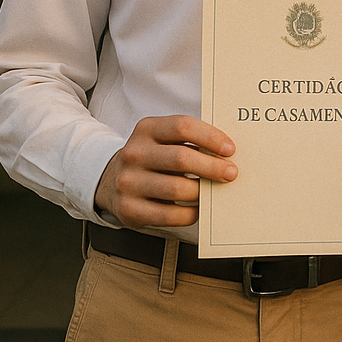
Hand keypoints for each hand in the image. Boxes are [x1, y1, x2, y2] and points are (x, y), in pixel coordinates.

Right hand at [94, 115, 236, 227]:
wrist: (111, 180)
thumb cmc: (152, 157)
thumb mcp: (163, 139)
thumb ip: (190, 141)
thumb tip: (227, 154)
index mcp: (147, 129)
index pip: (183, 126)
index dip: (210, 137)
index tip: (230, 149)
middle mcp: (134, 153)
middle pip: (181, 158)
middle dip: (212, 167)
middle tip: (231, 173)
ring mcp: (129, 182)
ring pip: (176, 188)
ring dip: (202, 191)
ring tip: (213, 191)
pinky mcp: (129, 209)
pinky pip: (169, 215)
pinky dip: (190, 213)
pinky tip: (198, 208)